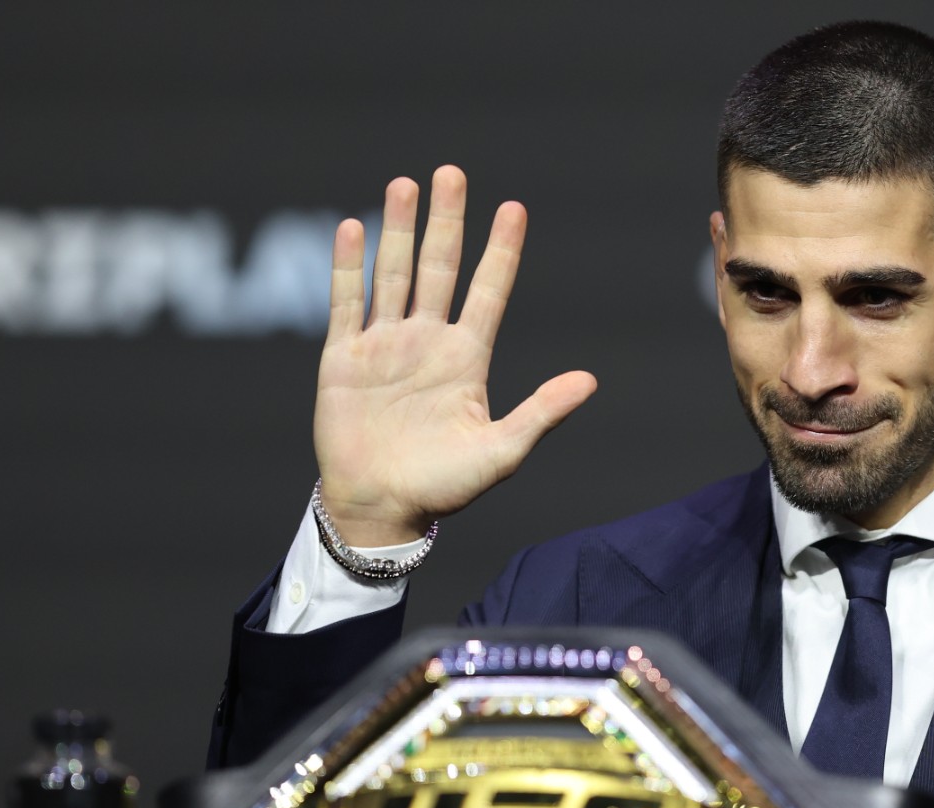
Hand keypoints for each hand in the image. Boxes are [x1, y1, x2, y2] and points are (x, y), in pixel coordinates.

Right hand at [313, 166, 596, 545]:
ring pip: (394, 274)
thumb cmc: (444, 487)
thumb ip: (541, 413)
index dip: (501, 251)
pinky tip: (354, 228)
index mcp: (467, 359)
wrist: (380, 509)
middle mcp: (427, 342)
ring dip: (399, 230)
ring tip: (406, 184)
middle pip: (440, 268)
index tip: (514, 208)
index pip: (489, 292)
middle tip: (452, 172)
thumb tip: (590, 381)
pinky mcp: (343, 358)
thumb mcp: (501, 452)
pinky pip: (347, 303)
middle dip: (446, 221)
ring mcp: (384, 346)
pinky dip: (349, 267)